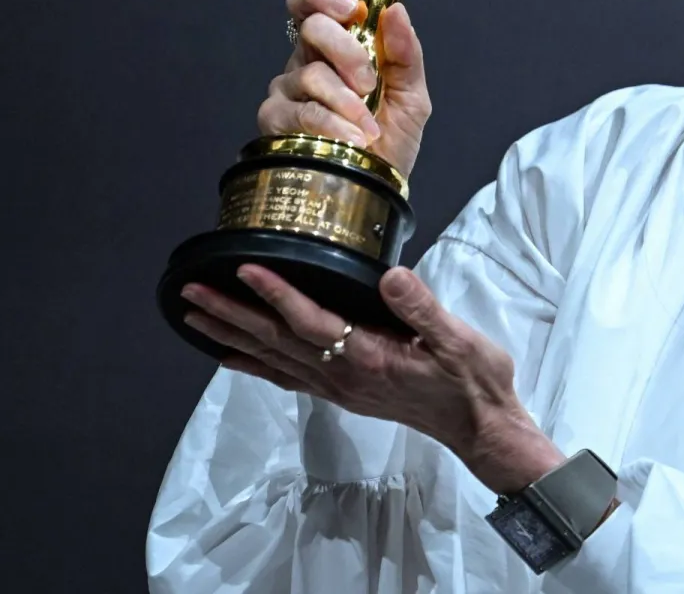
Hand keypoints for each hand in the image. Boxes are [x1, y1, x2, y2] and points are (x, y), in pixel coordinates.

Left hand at [179, 265, 564, 495]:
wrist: (481, 429)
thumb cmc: (474, 382)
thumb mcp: (459, 340)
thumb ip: (422, 309)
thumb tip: (391, 276)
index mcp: (370, 357)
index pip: (310, 321)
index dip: (275, 294)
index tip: (243, 268)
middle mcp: (344, 376)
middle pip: (275, 342)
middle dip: (231, 315)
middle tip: (189, 294)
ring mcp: (340, 388)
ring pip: (273, 360)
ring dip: (231, 337)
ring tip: (195, 316)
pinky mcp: (343, 393)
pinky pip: (286, 377)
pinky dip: (253, 365)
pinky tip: (232, 356)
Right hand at [259, 0, 430, 176]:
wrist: (382, 183)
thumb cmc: (392, 138)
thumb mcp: (412, 95)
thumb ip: (406, 53)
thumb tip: (396, 12)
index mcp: (334, 48)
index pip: (311, 3)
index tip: (352, 8)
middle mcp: (305, 62)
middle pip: (312, 29)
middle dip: (348, 51)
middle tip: (370, 82)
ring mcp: (287, 91)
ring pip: (310, 73)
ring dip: (347, 100)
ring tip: (369, 127)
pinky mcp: (275, 121)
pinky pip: (302, 112)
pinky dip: (334, 124)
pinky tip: (354, 139)